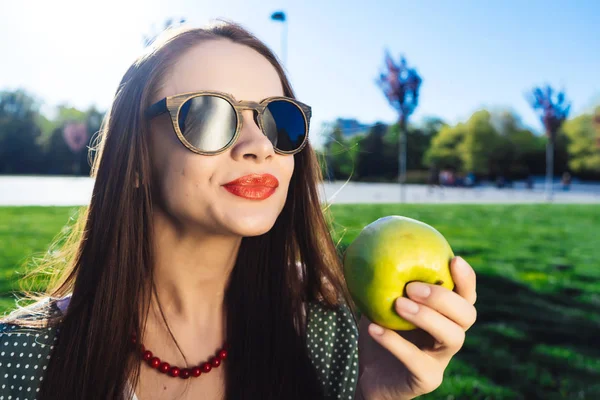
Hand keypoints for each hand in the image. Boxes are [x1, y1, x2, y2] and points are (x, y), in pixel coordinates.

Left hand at [356, 256, 476, 399]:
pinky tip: (374, 327)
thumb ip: (382, 279)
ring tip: (398, 304)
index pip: (466, 296)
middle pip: (467, 315)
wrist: (369, 375)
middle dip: (444, 297)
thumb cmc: (378, 332)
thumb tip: (370, 243)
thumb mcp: (378, 302)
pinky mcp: (426, 380)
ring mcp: (441, 360)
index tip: (453, 259)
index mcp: (444, 316)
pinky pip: (416, 361)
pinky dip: (395, 342)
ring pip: (452, 337)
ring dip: (426, 317)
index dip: (467, 279)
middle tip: (412, 286)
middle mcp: (449, 336)